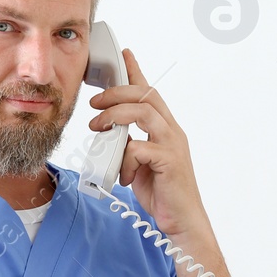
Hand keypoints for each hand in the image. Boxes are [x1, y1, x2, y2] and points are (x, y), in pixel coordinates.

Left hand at [88, 48, 208, 238]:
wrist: (182, 221)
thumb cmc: (162, 193)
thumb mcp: (140, 164)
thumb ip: (129, 145)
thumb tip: (110, 136)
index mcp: (165, 129)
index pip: (150, 92)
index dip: (137, 71)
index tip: (124, 54)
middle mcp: (172, 132)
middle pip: (145, 95)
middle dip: (116, 93)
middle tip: (94, 103)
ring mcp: (173, 145)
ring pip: (144, 113)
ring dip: (115, 117)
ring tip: (97, 129)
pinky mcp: (170, 162)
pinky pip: (140, 149)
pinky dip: (126, 160)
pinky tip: (123, 175)